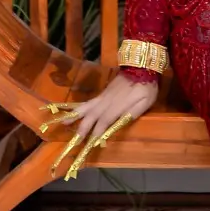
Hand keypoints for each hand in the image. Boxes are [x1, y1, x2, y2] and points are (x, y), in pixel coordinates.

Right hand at [40, 72, 157, 179]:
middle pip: (92, 116)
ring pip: (87, 107)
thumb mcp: (145, 102)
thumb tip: (120, 123)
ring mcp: (104, 96)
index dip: (97, 133)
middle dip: (83, 129)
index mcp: (117, 106)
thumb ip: (133, 113)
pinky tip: (75, 112)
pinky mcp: (104, 93)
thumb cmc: (146, 86)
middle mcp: (107, 102)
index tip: (91, 144)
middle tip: (74, 141)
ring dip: (75, 116)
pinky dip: (80, 108)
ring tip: (63, 122)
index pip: (104, 122)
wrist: (141, 66)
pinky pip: (89, 102)